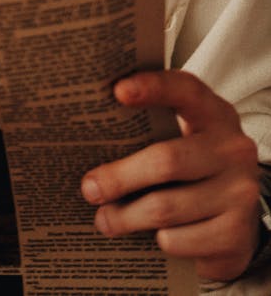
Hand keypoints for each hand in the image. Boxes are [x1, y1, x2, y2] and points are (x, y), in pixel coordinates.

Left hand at [81, 70, 260, 281]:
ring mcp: (239, 192)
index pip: (185, 90)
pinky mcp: (236, 233)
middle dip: (119, 177)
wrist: (239, 224)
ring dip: (126, 217)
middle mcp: (233, 149)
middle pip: (166, 160)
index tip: (118, 91)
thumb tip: (87, 141)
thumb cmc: (194, 171)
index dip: (153, 87)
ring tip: (105, 220)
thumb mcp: (183, 141)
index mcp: (214, 115)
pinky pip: (178, 239)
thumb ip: (150, 129)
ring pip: (165, 207)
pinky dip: (158, 240)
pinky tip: (153, 236)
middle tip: (89, 189)